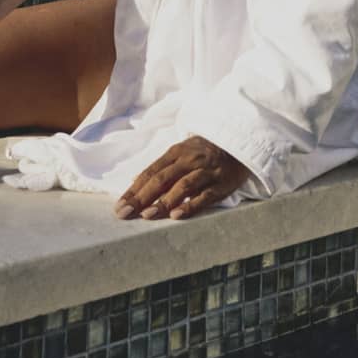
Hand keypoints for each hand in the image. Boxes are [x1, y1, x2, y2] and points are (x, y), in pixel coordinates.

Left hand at [114, 136, 249, 219]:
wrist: (239, 143)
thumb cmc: (204, 151)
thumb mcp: (181, 152)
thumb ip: (161, 167)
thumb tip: (135, 181)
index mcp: (176, 152)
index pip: (150, 172)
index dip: (134, 189)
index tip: (119, 206)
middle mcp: (189, 161)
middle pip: (162, 179)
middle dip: (141, 197)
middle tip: (125, 213)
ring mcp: (206, 172)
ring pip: (182, 186)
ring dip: (163, 201)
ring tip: (147, 215)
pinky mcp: (221, 184)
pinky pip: (204, 196)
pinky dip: (190, 205)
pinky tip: (176, 215)